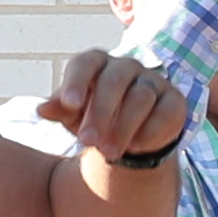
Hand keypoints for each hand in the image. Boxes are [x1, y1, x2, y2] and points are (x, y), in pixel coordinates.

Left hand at [44, 48, 199, 167]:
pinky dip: (150, 131)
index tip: (69, 105)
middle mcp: (126, 66)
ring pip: (140, 98)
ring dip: (123, 127)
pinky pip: (166, 111)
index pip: (85, 64)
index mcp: (97, 63)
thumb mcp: (72, 115)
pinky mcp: (174, 100)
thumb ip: (59, 109)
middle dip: (100, 112)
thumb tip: (42, 109)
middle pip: (113, 82)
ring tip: (107, 153)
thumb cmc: (94, 118)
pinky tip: (135, 147)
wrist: (129, 135)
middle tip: (87, 141)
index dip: (77, 82)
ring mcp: (153, 81)